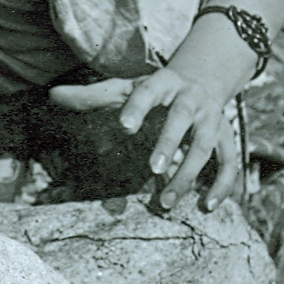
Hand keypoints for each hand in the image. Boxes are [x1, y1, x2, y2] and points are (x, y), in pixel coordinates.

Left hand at [49, 70, 238, 209]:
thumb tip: (53, 95)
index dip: (136, 107)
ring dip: (189, 173)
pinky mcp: (226, 138)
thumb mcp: (125, 88)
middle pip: (182, 119)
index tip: (123, 126)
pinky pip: (230, 162)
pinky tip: (206, 205)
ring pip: (205, 146)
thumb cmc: (155, 90)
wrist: (203, 77)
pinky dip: (222, 185)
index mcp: (162, 84)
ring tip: (166, 200)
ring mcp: (211, 119)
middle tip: (152, 169)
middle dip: (169, 143)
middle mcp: (190, 100)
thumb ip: (92, 96)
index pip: (148, 92)